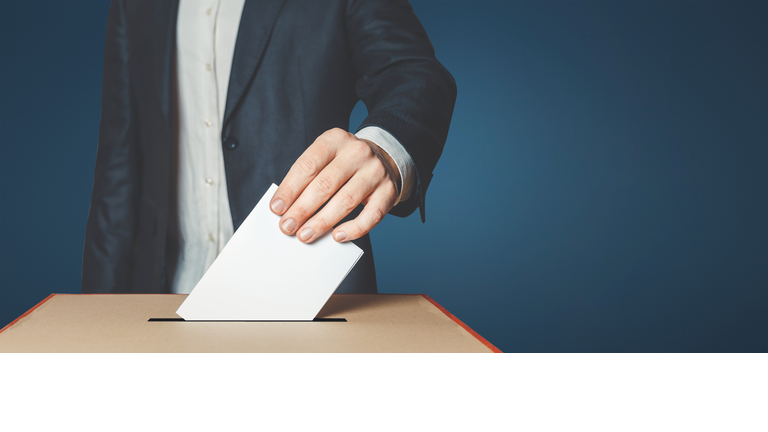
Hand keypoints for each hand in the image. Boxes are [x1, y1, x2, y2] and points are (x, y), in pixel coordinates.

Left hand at [269, 128, 399, 242]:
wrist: (383, 159)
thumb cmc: (344, 164)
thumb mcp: (325, 158)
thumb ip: (307, 178)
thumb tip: (286, 208)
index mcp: (335, 139)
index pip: (308, 165)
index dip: (290, 189)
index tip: (276, 209)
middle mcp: (357, 152)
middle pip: (325, 184)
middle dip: (302, 209)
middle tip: (287, 227)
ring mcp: (375, 172)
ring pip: (346, 201)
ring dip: (322, 222)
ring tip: (305, 235)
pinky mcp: (388, 192)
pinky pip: (371, 215)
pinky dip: (353, 229)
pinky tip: (337, 236)